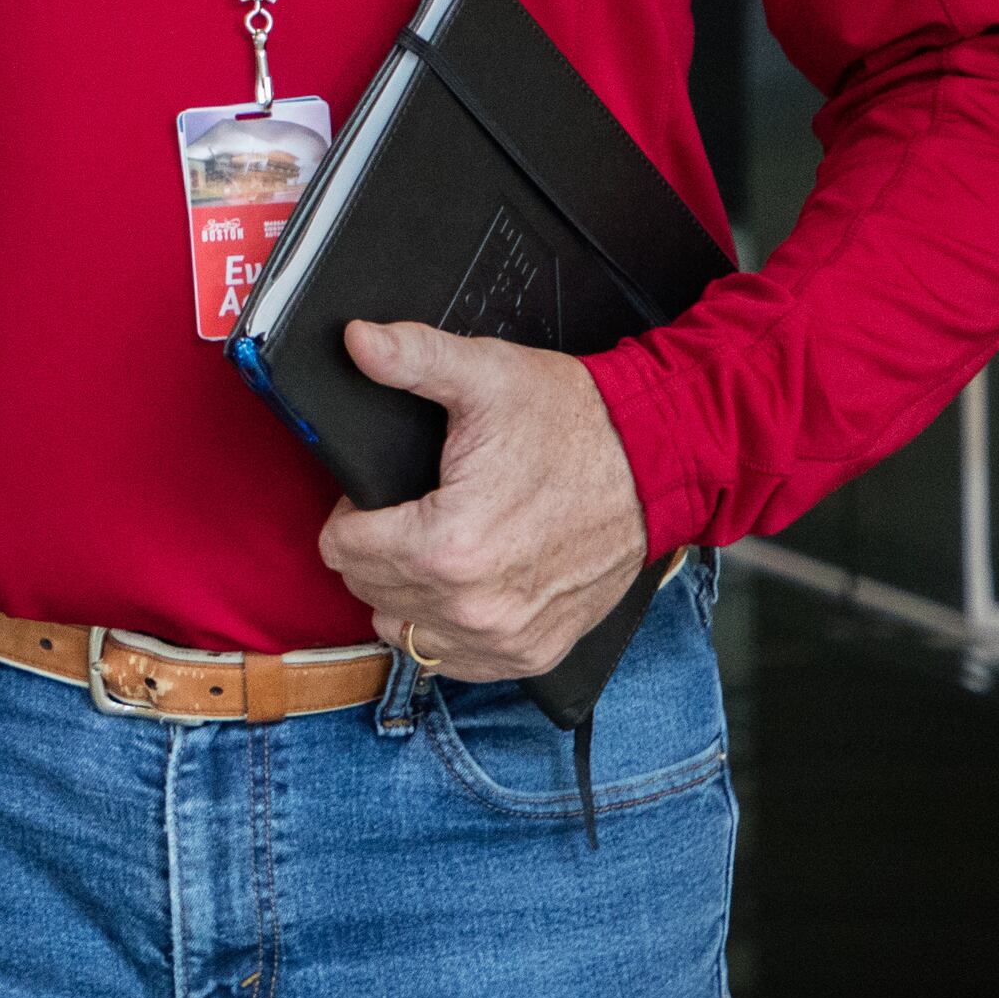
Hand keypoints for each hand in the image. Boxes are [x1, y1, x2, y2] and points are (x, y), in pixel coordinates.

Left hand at [317, 322, 651, 675]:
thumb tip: (358, 340)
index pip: (342, 548)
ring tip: (435, 545)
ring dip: (405, 590)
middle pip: (368, 587)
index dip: (352, 511)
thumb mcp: (488, 374)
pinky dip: (446, 625)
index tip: (385, 492)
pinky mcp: (531, 654)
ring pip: (402, 626)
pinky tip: (464, 585)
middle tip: (415, 510)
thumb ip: (413, 358)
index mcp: (450, 546)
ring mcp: (504, 639)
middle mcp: (474, 606)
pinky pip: (451, 658)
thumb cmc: (574, 422)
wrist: (656, 464)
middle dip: (376, 548)